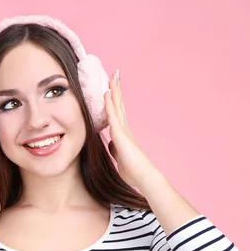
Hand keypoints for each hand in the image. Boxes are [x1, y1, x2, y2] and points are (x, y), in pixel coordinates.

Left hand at [104, 70, 160, 187]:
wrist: (143, 176)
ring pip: (117, 106)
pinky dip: (109, 104)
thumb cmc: (133, 170)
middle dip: (116, 89)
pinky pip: (113, 116)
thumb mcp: (120, 157)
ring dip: (114, 90)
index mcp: (123, 133)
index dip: (115, 98)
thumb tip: (112, 144)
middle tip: (114, 74)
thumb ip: (116, 148)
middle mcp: (124, 128)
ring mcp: (123, 130)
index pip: (117, 111)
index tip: (112, 87)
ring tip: (112, 76)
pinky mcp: (121, 134)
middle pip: (119, 104)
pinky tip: (106, 94)